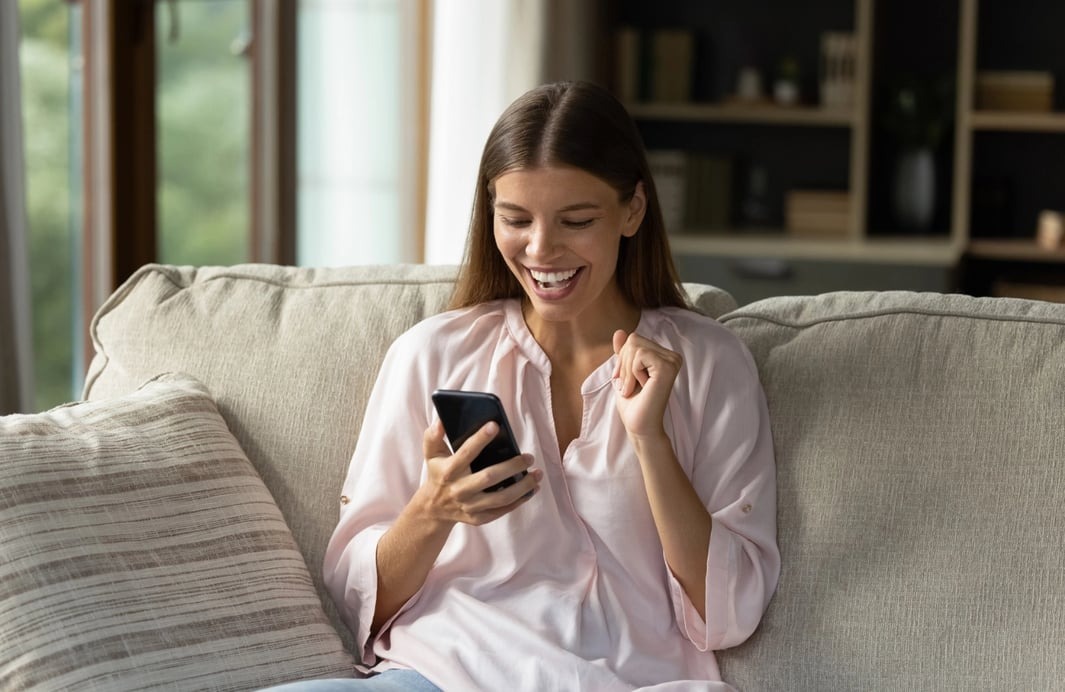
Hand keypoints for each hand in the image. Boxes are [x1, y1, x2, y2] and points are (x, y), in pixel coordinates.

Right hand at [415, 419, 540, 525]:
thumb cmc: (438, 474)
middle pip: (489, 478)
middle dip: (512, 466)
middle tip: (529, 457)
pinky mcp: (479, 518)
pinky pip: (503, 510)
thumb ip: (433, 436)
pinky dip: (520, 500)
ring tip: (537, 474)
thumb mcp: (431, 455)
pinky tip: (532, 489)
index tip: (495, 425)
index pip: (465, 453)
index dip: (479, 439)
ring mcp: (469, 507)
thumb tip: (441, 420)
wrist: (433, 509)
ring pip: (501, 498)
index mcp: (448, 471)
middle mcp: (459, 490)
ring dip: (523, 486)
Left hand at [611, 329, 681, 438]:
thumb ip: (623, 352)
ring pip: (634, 346)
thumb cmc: (633, 403)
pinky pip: (639, 354)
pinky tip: (643, 386)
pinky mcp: (668, 367)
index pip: (634, 339)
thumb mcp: (624, 372)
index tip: (625, 379)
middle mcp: (672, 356)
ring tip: (635, 387)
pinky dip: (633, 372)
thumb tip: (619, 331)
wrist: (639, 426)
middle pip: (633, 339)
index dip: (622, 358)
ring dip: (627, 370)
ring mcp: (672, 361)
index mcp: (664, 356)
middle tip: (629, 385)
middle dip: (623, 363)